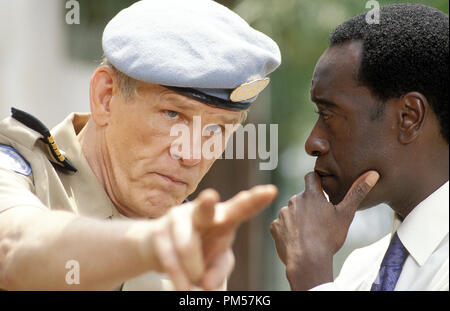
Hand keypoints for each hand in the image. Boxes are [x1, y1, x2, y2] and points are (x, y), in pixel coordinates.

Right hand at [147, 184, 277, 289]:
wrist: (157, 246)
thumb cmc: (197, 249)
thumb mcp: (215, 262)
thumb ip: (219, 270)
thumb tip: (208, 284)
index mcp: (222, 217)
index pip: (240, 208)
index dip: (254, 200)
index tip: (271, 191)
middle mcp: (200, 212)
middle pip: (206, 208)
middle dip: (208, 204)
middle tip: (211, 197)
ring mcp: (178, 218)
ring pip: (186, 245)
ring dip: (193, 269)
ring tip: (195, 280)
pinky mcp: (158, 231)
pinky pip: (170, 259)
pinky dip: (179, 278)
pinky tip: (184, 287)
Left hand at [270, 171, 378, 289]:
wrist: (308, 260)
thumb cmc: (329, 237)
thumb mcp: (346, 214)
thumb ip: (358, 192)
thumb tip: (373, 174)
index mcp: (311, 195)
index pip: (311, 177)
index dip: (317, 181)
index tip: (322, 187)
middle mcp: (294, 200)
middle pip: (302, 198)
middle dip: (309, 205)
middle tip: (320, 220)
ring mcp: (282, 214)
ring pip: (291, 212)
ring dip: (298, 218)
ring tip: (309, 233)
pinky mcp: (274, 227)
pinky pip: (281, 225)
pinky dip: (288, 231)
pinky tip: (297, 240)